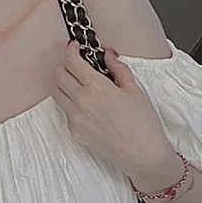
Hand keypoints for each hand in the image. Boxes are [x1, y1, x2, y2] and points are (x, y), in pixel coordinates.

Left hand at [51, 40, 172, 179]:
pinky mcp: (73, 132)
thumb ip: (118, 69)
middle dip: (65, 66)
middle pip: (58, 75)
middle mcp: (80, 101)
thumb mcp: (135, 90)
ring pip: (57, 93)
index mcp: (96, 88)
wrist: (143, 155)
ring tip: (79, 85)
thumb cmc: (144, 123)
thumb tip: (107, 54)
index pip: (72, 62)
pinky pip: (65, 112)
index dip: (70, 51)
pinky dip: (72, 105)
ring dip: (64, 84)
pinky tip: (88, 108)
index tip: (73, 47)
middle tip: (76, 65)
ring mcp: (74, 118)